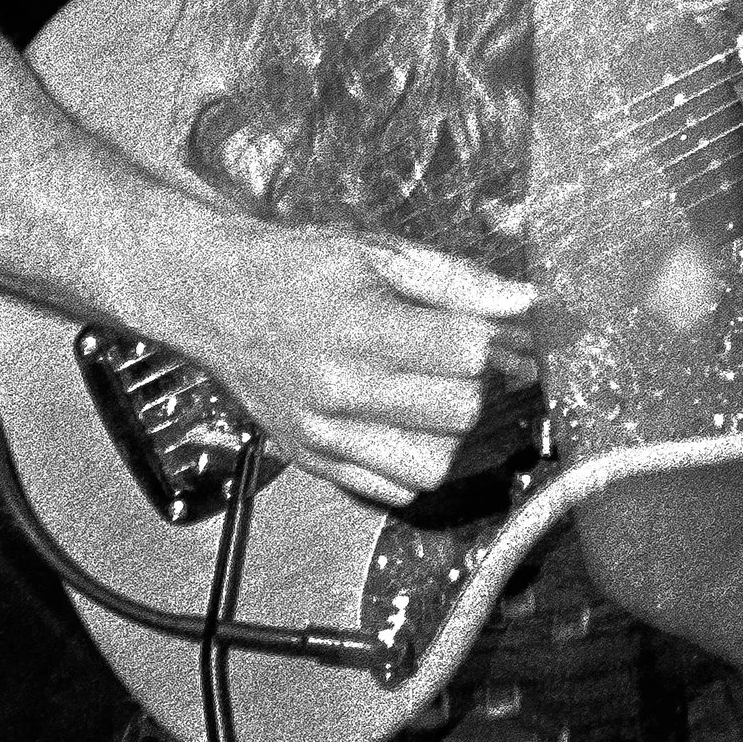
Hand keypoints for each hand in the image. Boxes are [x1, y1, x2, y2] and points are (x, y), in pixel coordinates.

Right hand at [170, 216, 535, 508]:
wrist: (217, 298)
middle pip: (458, 414)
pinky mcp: (313, 462)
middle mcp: (337, 392)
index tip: (518, 336)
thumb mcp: (378, 251)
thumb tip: (525, 304)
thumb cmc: (301, 266)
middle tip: (498, 367)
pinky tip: (428, 428)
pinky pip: (394, 490)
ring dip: (466, 437)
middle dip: (492, 389)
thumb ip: (456, 281)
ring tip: (463, 401)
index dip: (508, 346)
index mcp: (356, 327)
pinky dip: (426, 466)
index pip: (465, 355)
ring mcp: (323, 436)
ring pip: (434, 466)